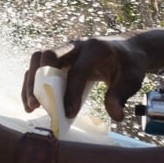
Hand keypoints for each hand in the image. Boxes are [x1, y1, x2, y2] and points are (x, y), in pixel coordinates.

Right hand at [20, 35, 152, 121]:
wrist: (127, 49)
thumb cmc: (129, 64)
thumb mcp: (132, 79)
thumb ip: (121, 96)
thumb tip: (116, 117)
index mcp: (95, 48)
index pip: (78, 70)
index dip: (71, 92)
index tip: (68, 113)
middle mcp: (76, 45)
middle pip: (49, 55)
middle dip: (41, 80)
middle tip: (39, 104)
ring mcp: (65, 50)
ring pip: (38, 59)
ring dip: (31, 82)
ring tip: (32, 106)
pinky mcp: (58, 58)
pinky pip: (38, 67)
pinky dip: (32, 84)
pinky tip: (32, 103)